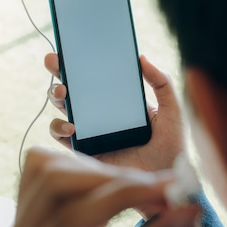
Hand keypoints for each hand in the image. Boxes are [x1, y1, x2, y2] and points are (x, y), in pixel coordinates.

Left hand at [0, 148, 196, 226]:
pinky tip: (105, 195)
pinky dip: (77, 171)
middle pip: (53, 180)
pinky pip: (40, 172)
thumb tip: (188, 207)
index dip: (126, 195)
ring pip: (44, 167)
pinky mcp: (20, 220)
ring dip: (97, 172)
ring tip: (133, 193)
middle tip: (160, 190)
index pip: (73, 215)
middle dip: (114, 179)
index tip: (170, 188)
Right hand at [44, 53, 184, 171]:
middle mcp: (100, 113)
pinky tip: (71, 126)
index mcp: (119, 100)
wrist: (165, 180)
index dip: (81, 61)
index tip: (71, 47)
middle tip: (54, 62)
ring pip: (62, 109)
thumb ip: (161, 82)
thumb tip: (141, 56)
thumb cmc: (172, 145)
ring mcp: (90, 131)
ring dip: (56, 97)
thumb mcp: (172, 109)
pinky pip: (62, 136)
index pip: (96, 76)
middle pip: (74, 87)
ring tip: (63, 94)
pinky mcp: (84, 151)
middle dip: (59, 72)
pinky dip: (60, 128)